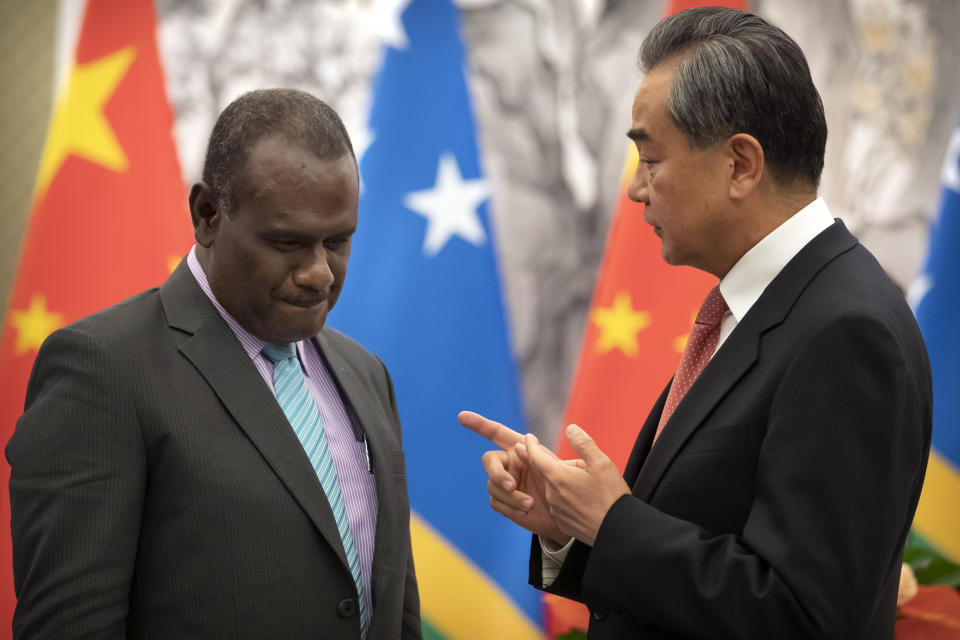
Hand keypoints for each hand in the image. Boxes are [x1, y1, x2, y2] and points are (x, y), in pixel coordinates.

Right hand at [458, 411, 577, 545]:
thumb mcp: (559, 469)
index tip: (462, 416)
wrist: (564, 515)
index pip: (497, 432)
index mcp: (520, 448)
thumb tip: (520, 446)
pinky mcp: (501, 500)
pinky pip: (495, 502)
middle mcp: (508, 462)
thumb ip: (540, 457)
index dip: (479, 424)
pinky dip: (510, 507)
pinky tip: (526, 511)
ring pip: (492, 485)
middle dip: (497, 473)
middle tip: (512, 486)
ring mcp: (503, 482)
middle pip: (489, 460)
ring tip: (530, 504)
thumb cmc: (565, 487)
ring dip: (510, 496)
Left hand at [525, 424, 629, 545]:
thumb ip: (583, 444)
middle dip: (542, 461)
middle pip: (544, 473)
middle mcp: (552, 494)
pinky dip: (562, 496)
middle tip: (535, 450)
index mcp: (559, 477)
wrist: (617, 531)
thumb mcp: (601, 464)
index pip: (536, 457)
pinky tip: (576, 496)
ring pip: (552, 488)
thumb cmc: (611, 497)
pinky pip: (558, 503)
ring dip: (557, 480)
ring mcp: (556, 510)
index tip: (528, 438)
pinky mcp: (562, 521)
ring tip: (573, 477)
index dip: (531, 446)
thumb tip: (570, 429)